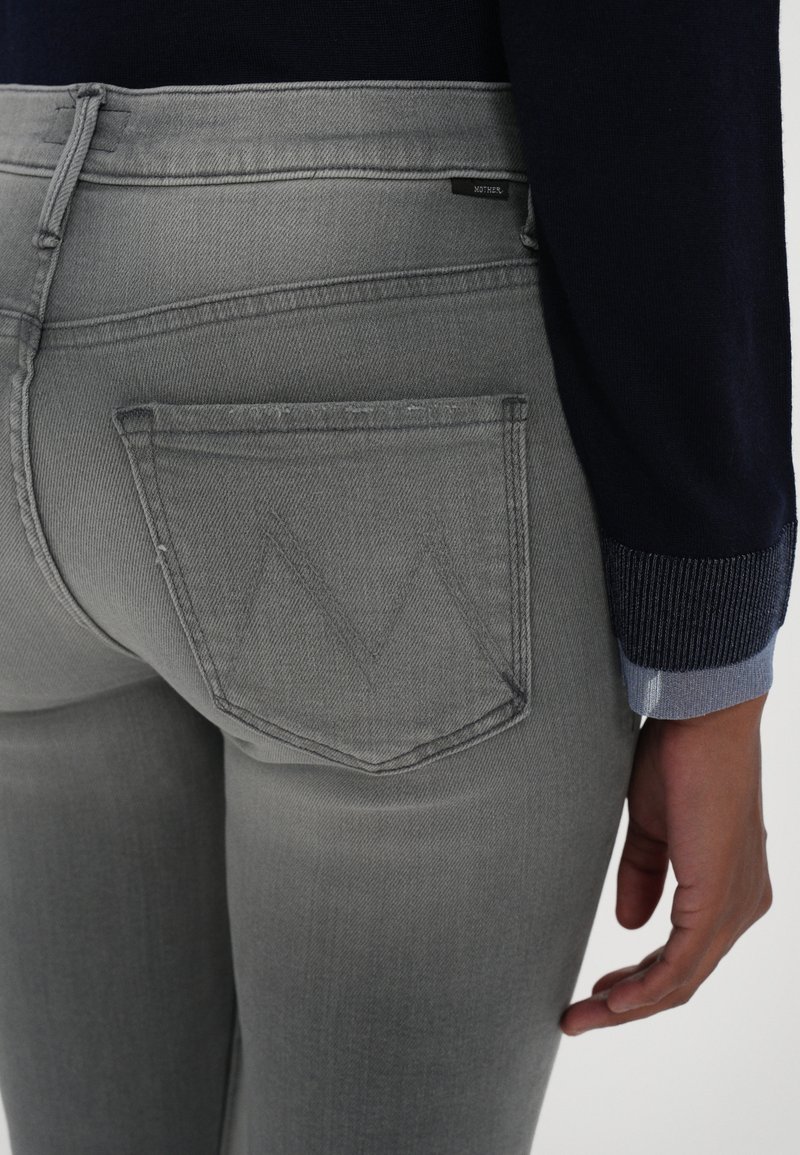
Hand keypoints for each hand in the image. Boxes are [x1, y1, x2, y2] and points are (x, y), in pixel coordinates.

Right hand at [560, 691, 772, 1034]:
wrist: (702, 718)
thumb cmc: (680, 756)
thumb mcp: (653, 826)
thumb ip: (644, 874)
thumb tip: (630, 924)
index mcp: (729, 886)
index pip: (684, 953)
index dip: (640, 979)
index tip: (598, 992)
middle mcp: (742, 904)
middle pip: (684, 977)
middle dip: (629, 1003)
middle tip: (580, 1016)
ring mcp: (735, 904)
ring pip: (682, 978)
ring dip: (629, 1003)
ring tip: (582, 1015)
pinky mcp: (718, 898)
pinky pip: (682, 963)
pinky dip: (646, 988)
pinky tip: (613, 1002)